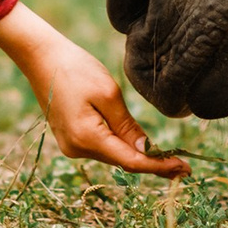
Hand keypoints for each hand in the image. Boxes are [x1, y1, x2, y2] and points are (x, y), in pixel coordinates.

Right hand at [0, 10, 186, 177]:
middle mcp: (76, 149)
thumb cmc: (76, 69)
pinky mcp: (70, 138)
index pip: (131, 161)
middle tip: (184, 165)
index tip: (185, 169)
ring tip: (168, 154)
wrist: (41, 57)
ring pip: (113, 155)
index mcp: (87, 138)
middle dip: (152, 162)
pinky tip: (139, 142)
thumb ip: (128, 126)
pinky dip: (121, 145)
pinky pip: (102, 146)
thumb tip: (147, 151)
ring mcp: (71, 146)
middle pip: (122, 161)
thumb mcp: (108, 94)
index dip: (160, 167)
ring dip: (138, 154)